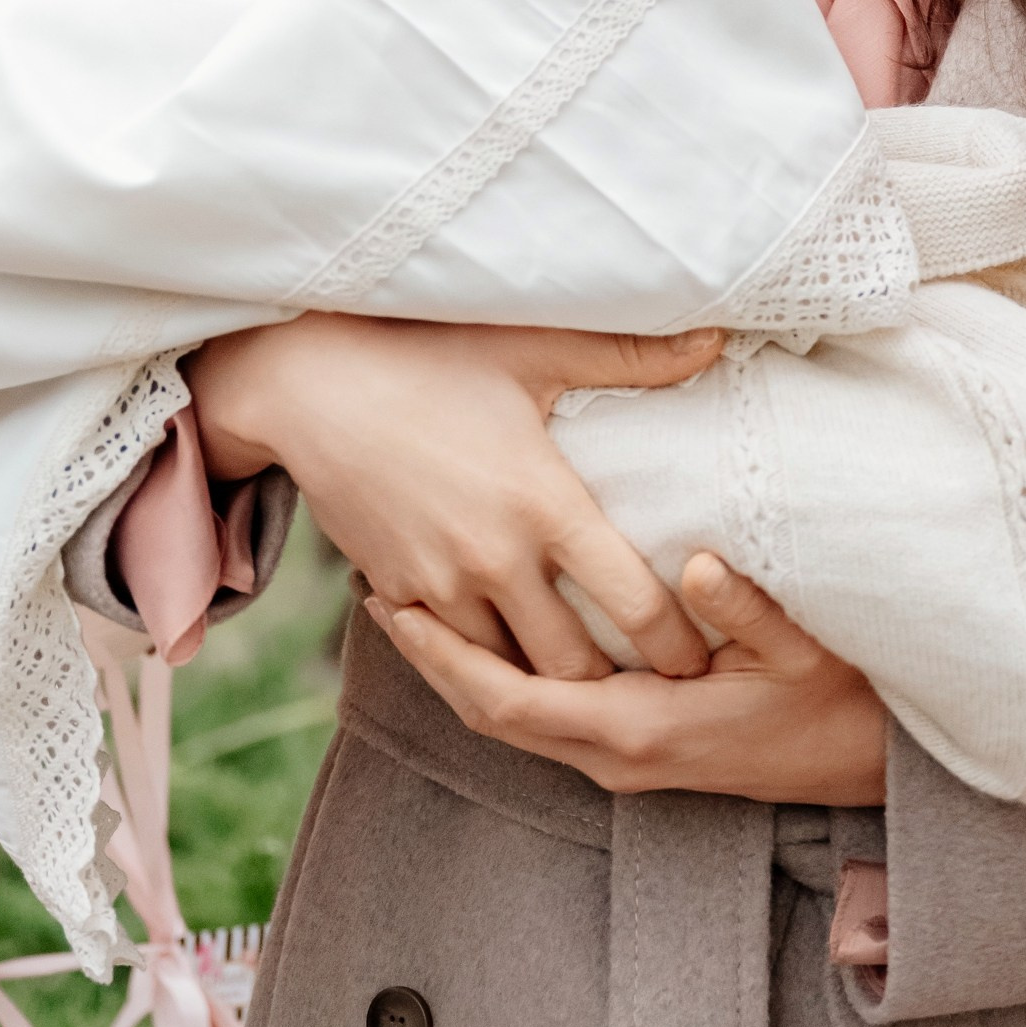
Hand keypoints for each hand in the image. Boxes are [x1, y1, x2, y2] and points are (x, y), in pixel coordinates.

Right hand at [184, 314, 722, 682]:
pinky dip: (487, 661)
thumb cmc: (427, 356)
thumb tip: (718, 337)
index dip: (678, 645)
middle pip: (574, 669)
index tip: (703, 659)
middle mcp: (496, 560)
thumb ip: (632, 355)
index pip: (633, 604)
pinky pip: (453, 655)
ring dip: (548, 684)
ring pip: (510, 674)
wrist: (307, 386)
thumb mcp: (532, 348)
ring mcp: (440, 585)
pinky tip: (515, 653)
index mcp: (545, 505)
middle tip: (653, 690)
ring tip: (590, 687)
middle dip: (616, 688)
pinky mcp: (397, 593)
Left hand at [370, 552, 891, 805]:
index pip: (510, 698)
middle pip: (491, 714)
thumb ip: (746, 606)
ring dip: (460, 669)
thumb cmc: (840, 701)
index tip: (395, 605)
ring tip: (415, 605)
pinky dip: (499, 679)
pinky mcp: (635, 750)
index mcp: (641, 729)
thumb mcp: (804, 648)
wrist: (872, 766)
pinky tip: (486, 636)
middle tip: (377, 592)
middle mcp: (617, 756)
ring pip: (513, 721)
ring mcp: (623, 760)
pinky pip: (543, 720)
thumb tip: (689, 565)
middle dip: (431, 658)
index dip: (444, 655)